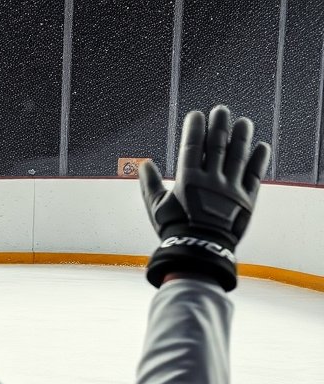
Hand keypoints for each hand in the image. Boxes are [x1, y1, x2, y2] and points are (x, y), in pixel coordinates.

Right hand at [139, 104, 270, 290]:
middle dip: (219, 125)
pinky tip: (261, 147)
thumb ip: (150, 184)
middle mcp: (212, 180)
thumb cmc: (175, 229)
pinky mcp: (246, 200)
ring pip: (239, 156)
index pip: (193, 146)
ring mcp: (231, 189)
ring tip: (244, 121)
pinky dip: (259, 160)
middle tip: (221, 110)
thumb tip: (143, 164)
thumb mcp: (156, 208)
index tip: (197, 114)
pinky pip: (255, 176)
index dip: (195, 128)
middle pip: (218, 145)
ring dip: (242, 137)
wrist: (199, 251)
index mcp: (188, 180)